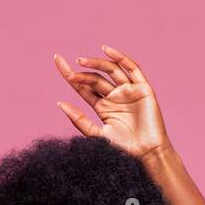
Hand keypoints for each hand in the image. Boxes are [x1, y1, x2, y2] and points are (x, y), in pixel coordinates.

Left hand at [54, 45, 172, 160]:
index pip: (84, 88)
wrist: (147, 155)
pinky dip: (120, 57)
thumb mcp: (96, 134)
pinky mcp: (142, 88)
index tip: (57, 61)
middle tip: (69, 72)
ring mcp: (128, 91)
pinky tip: (106, 50)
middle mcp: (114, 97)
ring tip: (80, 61)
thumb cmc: (124, 149)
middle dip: (81, 73)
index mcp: (103, 107)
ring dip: (96, 64)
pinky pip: (132, 68)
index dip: (71, 75)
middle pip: (94, 78)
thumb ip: (79, 120)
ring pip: (110, 70)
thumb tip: (59, 104)